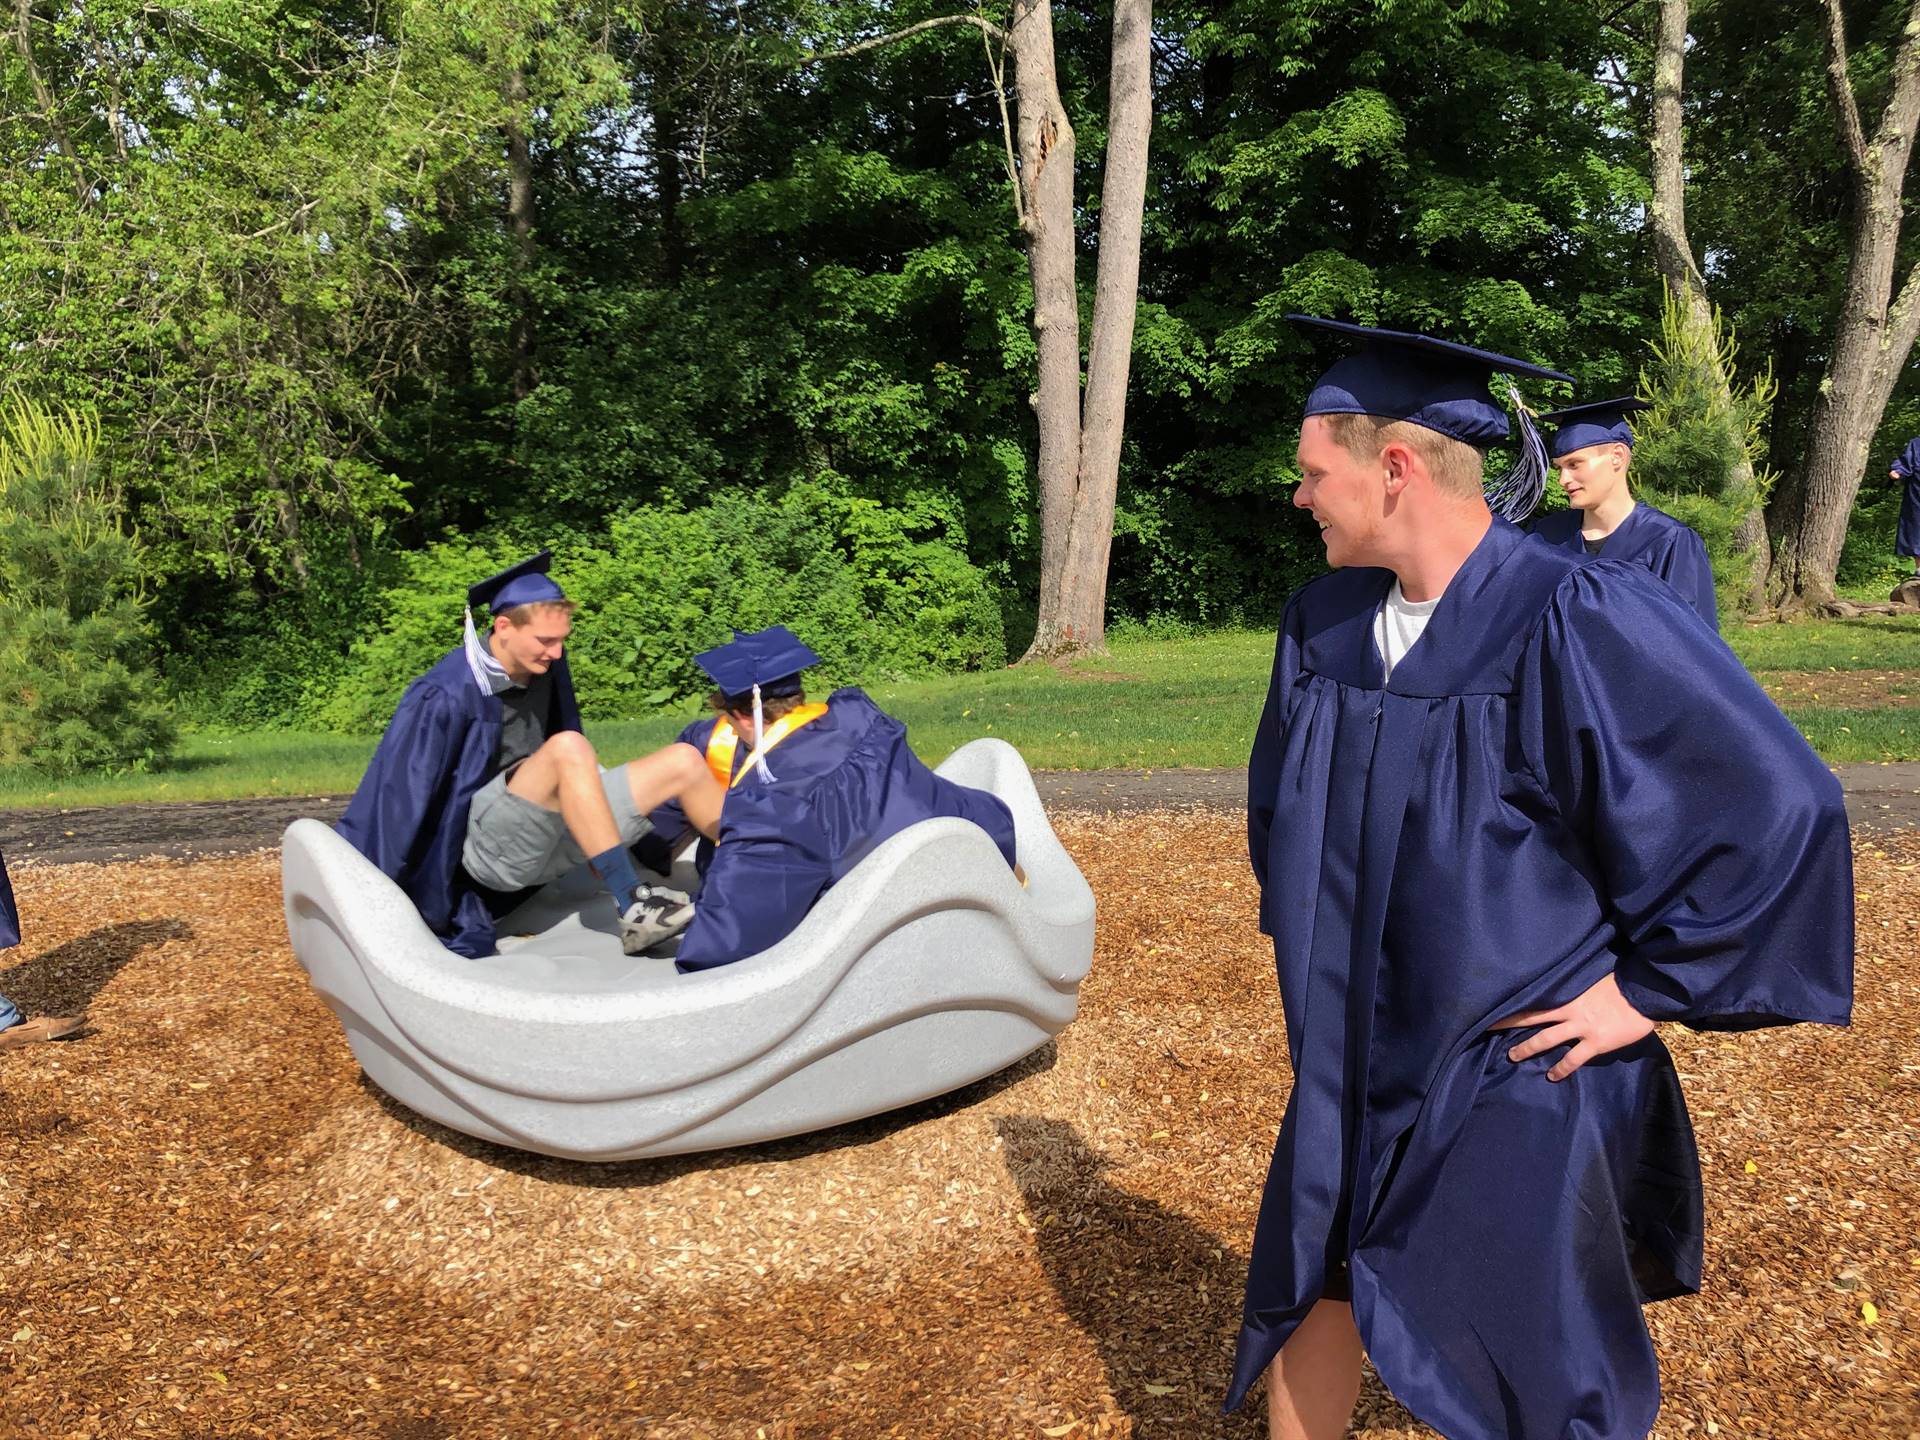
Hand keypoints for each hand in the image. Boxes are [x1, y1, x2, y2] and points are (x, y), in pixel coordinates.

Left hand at [1491, 972, 1653, 1081]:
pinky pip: (1573, 1058)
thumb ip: (1576, 991)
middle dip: (1509, 1023)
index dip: (1516, 1004)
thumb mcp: (1592, 982)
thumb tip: (1565, 990)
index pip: (1536, 999)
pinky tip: (1552, 1076)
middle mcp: (1570, 1011)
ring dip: (1527, 1048)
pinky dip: (1561, 1068)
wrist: (1644, 994)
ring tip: (1512, 1055)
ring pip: (1547, 1039)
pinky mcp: (1596, 1043)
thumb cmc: (1620, 984)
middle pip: (1532, 1017)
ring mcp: (1581, 1027)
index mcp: (1569, 995)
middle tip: (1488, 1029)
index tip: (1495, 1006)